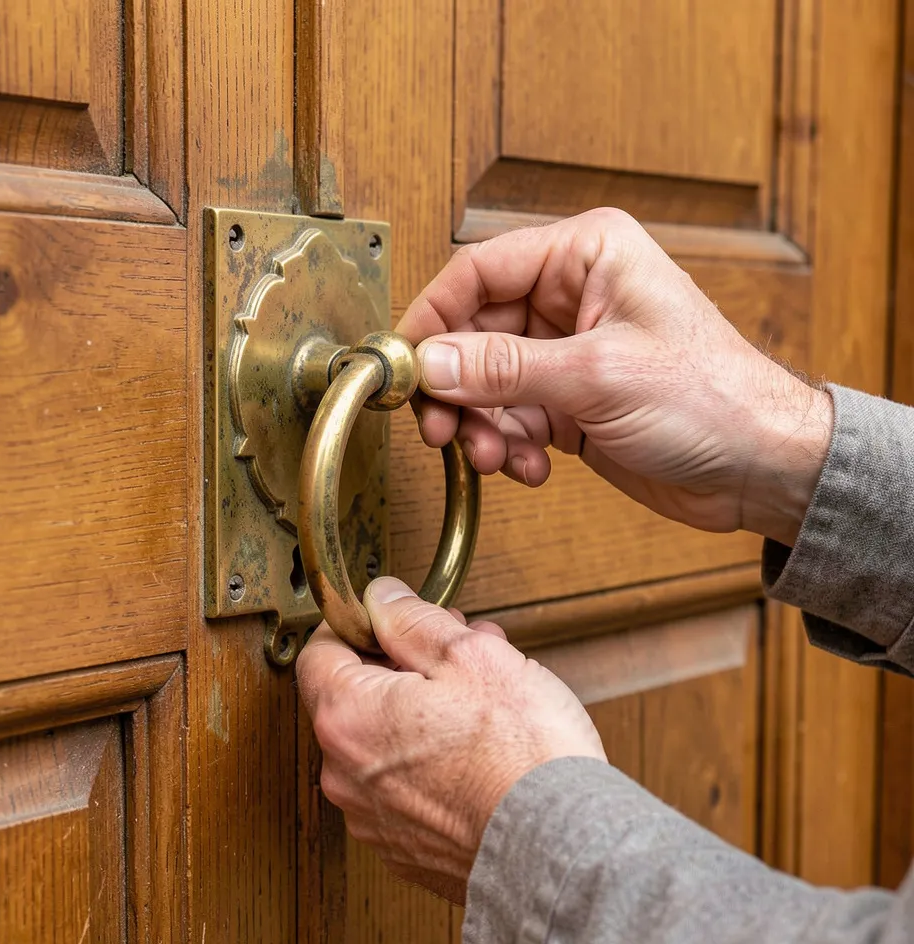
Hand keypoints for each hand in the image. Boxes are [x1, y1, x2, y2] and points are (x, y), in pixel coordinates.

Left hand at [295, 576, 605, 904]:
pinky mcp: (404, 847)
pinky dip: (431, 757)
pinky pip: (403, 784)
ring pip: (384, 740)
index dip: (361, 625)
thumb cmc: (520, 757)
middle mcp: (345, 774)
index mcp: (347, 718)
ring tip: (484, 694)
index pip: (320, 651)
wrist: (558, 852)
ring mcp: (372, 817)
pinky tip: (481, 743)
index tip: (397, 619)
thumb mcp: (469, 656)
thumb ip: (412, 619)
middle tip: (458, 649)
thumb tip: (382, 599)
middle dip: (405, 663)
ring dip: (423, 708)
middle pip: (355, 695)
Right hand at [397, 208, 832, 546]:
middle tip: (441, 427)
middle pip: (473, 333)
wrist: (761, 468)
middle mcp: (572, 297)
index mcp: (586, 255)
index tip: (403, 366)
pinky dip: (509, 446)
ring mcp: (567, 353)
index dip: (432, 318)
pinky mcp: (568, 401)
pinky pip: (510, 418)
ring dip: (482, 426)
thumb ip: (504, 368)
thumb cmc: (715, 398)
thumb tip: (428, 362)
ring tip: (497, 456)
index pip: (477, 271)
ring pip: (486, 382)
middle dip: (456, 387)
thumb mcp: (598, 377)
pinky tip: (531, 466)